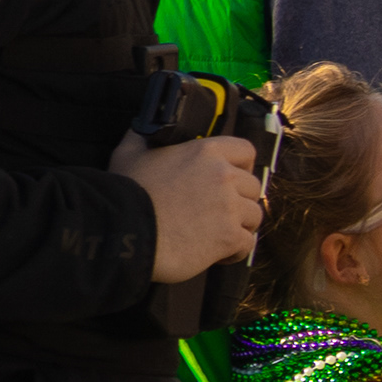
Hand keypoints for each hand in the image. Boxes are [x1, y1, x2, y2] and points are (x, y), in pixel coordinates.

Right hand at [117, 130, 263, 285]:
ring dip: (240, 225)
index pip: (246, 151)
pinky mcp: (229, 237)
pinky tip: (219, 254)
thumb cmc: (128, 192)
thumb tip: (142, 127)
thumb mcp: (130, 153)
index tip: (233, 178)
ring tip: (218, 233)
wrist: (127, 230)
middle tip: (220, 212)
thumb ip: (143, 137)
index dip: (243, 165)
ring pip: (254, 216)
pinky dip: (236, 251)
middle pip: (252, 186)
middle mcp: (224, 176)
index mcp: (206, 152)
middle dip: (240, 200)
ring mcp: (229, 207)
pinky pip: (247, 243)